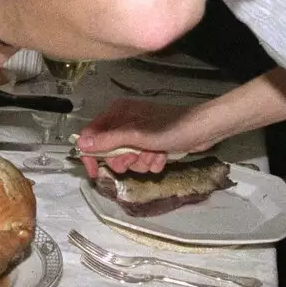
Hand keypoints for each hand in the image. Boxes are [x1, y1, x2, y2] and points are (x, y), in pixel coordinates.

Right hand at [76, 98, 215, 177]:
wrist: (204, 129)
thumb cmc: (170, 128)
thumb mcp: (136, 136)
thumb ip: (108, 140)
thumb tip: (80, 145)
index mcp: (117, 113)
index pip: (92, 135)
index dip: (91, 155)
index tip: (94, 173)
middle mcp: (125, 121)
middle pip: (110, 150)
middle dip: (123, 159)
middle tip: (134, 160)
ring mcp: (139, 132)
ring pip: (127, 157)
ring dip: (140, 162)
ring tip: (154, 155)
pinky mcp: (152, 142)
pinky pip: (142, 158)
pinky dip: (151, 161)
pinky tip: (162, 156)